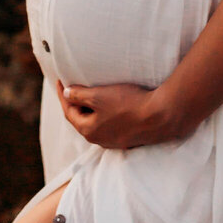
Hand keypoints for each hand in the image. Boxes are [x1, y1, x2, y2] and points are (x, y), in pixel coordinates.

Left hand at [55, 78, 183, 148]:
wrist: (162, 116)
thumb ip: (80, 95)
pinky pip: (111, 126)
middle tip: (73, 88)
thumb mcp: (99, 96)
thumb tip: (67, 94)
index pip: (69, 112)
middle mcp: (100, 140)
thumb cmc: (129, 104)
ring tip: (91, 96)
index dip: (63, 95)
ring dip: (92, 110)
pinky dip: (105, 115)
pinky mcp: (129, 138)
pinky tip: (112, 107)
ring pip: (97, 124)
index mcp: (89, 130)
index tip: (60, 81)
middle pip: (82, 119)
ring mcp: (116, 141)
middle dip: (76, 104)